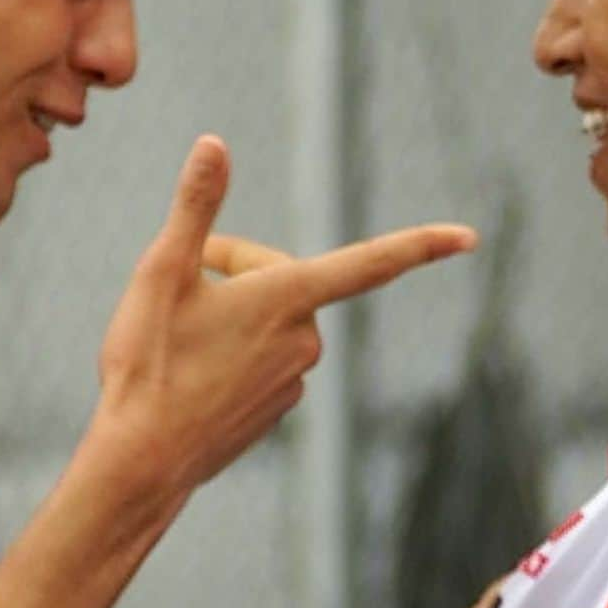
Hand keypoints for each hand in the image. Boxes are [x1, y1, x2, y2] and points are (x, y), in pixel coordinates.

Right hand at [93, 134, 477, 519]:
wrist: (139, 464)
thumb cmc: (150, 363)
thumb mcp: (163, 270)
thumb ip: (197, 204)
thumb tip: (213, 144)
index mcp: (288, 298)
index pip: (372, 261)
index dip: (422, 243)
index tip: (468, 237)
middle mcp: (303, 339)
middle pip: (283, 278)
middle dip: (237, 267)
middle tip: (181, 278)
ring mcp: (292, 379)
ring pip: (270, 318)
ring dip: (234, 311)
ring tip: (179, 333)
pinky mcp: (275, 409)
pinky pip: (262, 357)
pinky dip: (234, 349)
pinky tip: (192, 367)